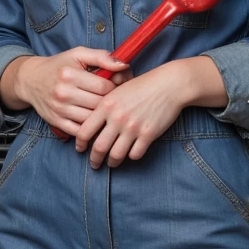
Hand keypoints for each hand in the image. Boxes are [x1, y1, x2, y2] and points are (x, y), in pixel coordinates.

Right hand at [6, 48, 132, 134]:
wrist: (31, 81)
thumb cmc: (59, 66)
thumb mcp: (78, 54)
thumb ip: (102, 57)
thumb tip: (124, 65)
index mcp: (69, 75)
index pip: (104, 87)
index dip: (116, 87)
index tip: (117, 86)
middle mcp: (63, 93)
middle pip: (99, 104)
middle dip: (111, 102)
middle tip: (115, 98)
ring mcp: (59, 110)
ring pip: (92, 119)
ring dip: (102, 116)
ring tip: (106, 109)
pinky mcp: (56, 122)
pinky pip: (80, 131)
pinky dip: (90, 129)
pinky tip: (95, 121)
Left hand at [75, 58, 224, 167]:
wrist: (169, 84)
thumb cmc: (142, 86)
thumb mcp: (118, 90)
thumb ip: (104, 105)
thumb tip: (90, 123)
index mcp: (106, 105)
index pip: (84, 131)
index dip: (79, 144)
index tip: (80, 149)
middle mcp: (117, 118)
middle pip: (98, 148)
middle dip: (94, 160)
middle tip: (94, 164)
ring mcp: (133, 127)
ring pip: (116, 155)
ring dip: (112, 162)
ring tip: (111, 163)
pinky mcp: (148, 134)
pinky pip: (135, 154)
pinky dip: (131, 156)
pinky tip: (130, 153)